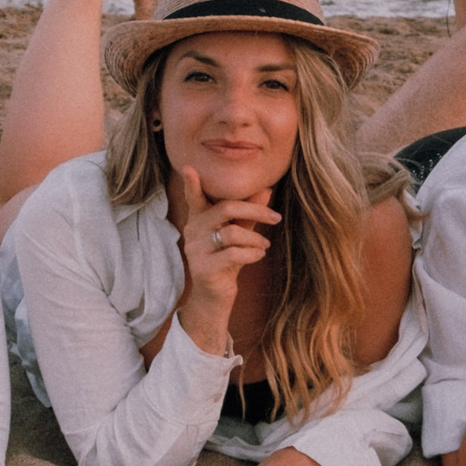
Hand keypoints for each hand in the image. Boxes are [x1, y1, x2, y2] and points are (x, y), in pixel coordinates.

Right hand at [169, 165, 280, 351]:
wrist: (215, 297)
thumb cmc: (227, 261)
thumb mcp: (239, 235)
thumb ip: (249, 214)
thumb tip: (266, 189)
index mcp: (199, 219)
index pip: (194, 198)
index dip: (191, 184)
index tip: (189, 168)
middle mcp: (193, 231)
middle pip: (224, 209)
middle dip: (255, 211)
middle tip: (276, 218)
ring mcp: (195, 250)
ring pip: (231, 233)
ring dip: (255, 238)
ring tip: (265, 245)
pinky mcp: (203, 269)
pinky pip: (233, 254)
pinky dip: (252, 253)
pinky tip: (258, 256)